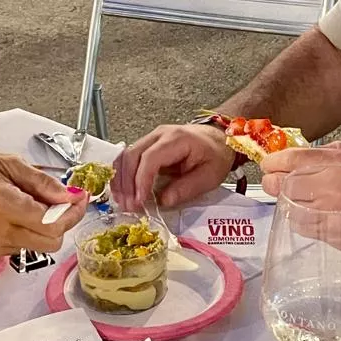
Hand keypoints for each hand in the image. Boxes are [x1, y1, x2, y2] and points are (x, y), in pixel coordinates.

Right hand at [0, 147, 84, 257]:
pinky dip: (26, 232)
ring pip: (36, 246)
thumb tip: (68, 195)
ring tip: (31, 203)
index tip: (79, 199)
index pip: (53, 224)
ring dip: (43, 228)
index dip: (73, 213)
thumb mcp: (7, 163)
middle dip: (62, 223)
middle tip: (62, 202)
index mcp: (4, 205)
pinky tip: (16, 214)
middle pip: (50, 242)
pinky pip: (18, 247)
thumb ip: (41, 182)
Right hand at [112, 124, 234, 212]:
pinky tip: (122, 191)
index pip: (150, 158)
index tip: (139, 201)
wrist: (219, 138)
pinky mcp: (148, 146)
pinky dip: (123, 176)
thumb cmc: (216, 155)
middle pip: (132, 155)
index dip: (141, 181)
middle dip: (126, 183)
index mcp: (177, 139)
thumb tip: (163, 201)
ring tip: (122, 201)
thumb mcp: (210, 175)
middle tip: (127, 205)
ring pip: (126, 156)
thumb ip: (187, 188)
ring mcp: (151, 139)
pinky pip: (129, 158)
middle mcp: (159, 135)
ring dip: (121, 180)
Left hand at [259, 142, 340, 257]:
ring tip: (295, 200)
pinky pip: (301, 226)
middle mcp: (328, 186)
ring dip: (286, 202)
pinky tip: (307, 215)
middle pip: (281, 184)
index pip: (291, 159)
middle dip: (272, 182)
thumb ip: (335, 152)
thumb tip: (308, 152)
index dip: (273, 161)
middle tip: (273, 182)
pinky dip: (298, 219)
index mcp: (337, 163)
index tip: (269, 164)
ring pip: (288, 207)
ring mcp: (327, 213)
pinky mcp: (328, 235)